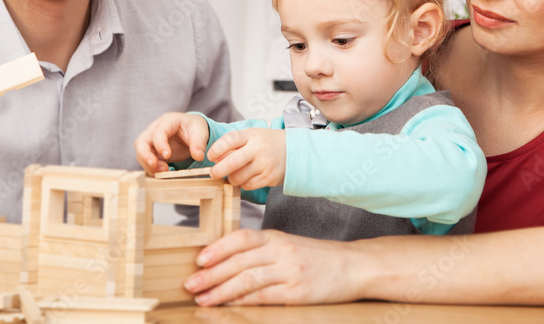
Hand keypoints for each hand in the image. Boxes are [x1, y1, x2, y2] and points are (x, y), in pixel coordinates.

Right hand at [135, 112, 209, 174]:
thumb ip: (199, 143)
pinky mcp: (153, 152)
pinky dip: (151, 168)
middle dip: (145, 155)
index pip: (158, 131)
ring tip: (163, 171)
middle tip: (154, 165)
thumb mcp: (201, 132)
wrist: (192, 131)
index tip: (167, 155)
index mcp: (168, 121)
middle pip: (141, 141)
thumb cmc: (194, 128)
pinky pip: (146, 161)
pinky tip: (161, 173)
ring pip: (141, 153)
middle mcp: (155, 130)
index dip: (160, 143)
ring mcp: (152, 141)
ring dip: (149, 164)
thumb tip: (198, 156)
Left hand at [184, 228, 365, 304]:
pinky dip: (243, 301)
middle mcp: (281, 251)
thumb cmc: (319, 257)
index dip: (219, 248)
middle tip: (190, 283)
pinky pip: (264, 296)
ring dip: (221, 290)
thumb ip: (263, 250)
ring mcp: (289, 272)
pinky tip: (228, 305)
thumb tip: (228, 262)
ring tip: (202, 298)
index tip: (199, 259)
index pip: (242, 238)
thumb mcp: (289, 245)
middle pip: (239, 261)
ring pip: (247, 279)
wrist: (354, 266)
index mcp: (277, 237)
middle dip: (212, 273)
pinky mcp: (296, 292)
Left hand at [206, 128, 285, 189]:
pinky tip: (247, 178)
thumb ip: (235, 144)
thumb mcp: (252, 135)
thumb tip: (215, 160)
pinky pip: (248, 185)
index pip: (230, 140)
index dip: (216, 149)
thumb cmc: (267, 142)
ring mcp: (264, 164)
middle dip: (217, 171)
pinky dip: (243, 184)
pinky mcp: (269, 178)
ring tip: (234, 174)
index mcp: (251, 135)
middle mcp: (258, 149)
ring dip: (231, 179)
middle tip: (213, 174)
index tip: (210, 156)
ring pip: (238, 178)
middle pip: (231, 163)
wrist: (294, 150)